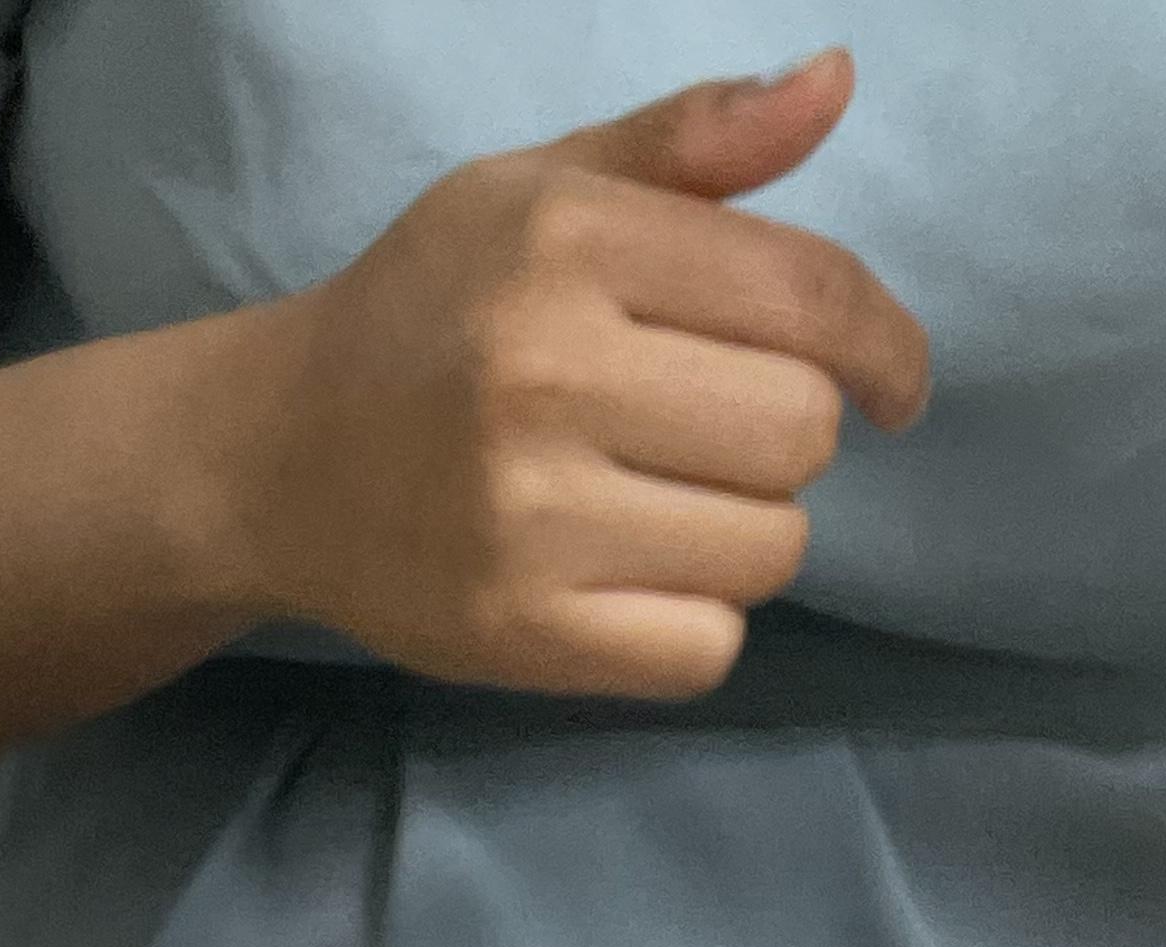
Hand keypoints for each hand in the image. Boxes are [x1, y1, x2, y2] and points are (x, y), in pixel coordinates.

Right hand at [216, 50, 928, 697]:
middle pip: (801, 432)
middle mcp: (546, 374)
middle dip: (786, 436)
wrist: (272, 459)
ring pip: (767, 549)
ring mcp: (529, 518)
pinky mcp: (519, 634)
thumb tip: (836, 81)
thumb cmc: (428, 314)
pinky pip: (704, 647)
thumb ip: (690, 144)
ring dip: (743, 532)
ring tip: (662, 504)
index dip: (884, 344)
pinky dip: (695, 622)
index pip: (807, 295)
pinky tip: (634, 579)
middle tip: (708, 435)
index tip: (893, 383)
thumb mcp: (541, 191)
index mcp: (567, 242)